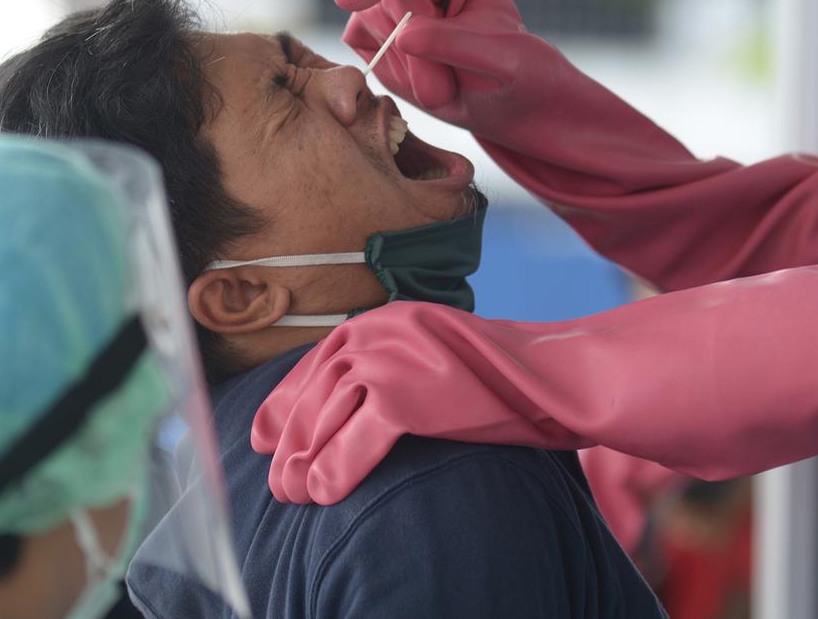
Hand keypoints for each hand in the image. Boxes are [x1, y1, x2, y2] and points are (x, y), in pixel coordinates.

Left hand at [251, 302, 589, 504]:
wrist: (556, 375)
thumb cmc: (500, 374)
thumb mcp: (431, 353)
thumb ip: (388, 366)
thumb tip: (343, 401)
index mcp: (379, 321)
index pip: (315, 365)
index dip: (282, 405)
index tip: (261, 436)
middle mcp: (375, 332)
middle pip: (312, 395)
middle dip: (290, 444)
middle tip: (278, 484)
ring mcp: (388, 361)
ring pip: (324, 420)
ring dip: (302, 464)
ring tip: (293, 497)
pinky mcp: (404, 397)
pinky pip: (353, 443)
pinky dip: (334, 472)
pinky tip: (324, 495)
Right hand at [335, 0, 566, 132]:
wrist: (502, 102)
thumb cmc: (513, 75)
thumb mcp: (500, 61)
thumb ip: (454, 45)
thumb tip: (405, 36)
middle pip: (389, 2)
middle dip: (413, 58)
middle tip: (442, 94)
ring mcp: (389, 2)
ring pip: (369, 27)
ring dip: (406, 71)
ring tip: (443, 86)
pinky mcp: (369, 32)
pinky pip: (361, 51)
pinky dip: (389, 76)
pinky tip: (419, 82)